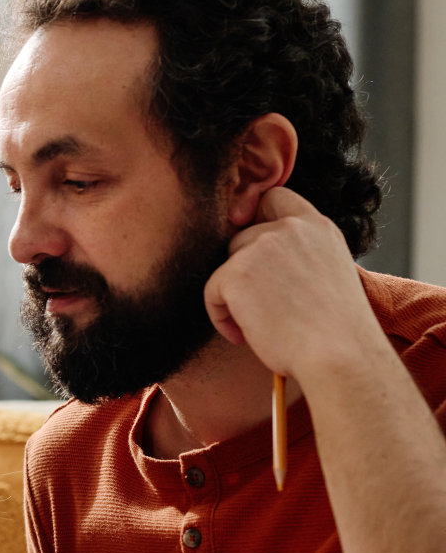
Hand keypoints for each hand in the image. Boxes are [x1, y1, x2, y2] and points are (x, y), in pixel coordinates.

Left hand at [204, 187, 381, 378]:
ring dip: (233, 296)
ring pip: (226, 266)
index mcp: (317, 227)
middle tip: (263, 307)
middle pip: (241, 238)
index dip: (255, 217)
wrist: (339, 354)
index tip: (249, 244)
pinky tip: (244, 335)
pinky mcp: (235, 272)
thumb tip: (257, 259)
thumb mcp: (327, 273)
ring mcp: (260, 247)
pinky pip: (211, 292)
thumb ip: (298, 254)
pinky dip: (221, 317)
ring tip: (257, 325)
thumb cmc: (335, 329)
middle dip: (244, 272)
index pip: (275, 198)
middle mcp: (289, 229)